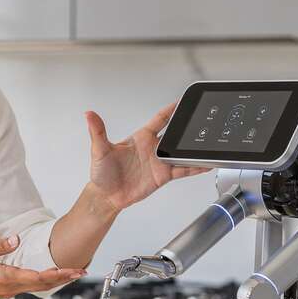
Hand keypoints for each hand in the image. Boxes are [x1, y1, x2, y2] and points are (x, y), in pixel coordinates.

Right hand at [0, 235, 85, 298]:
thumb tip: (17, 239)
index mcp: (5, 277)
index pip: (39, 277)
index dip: (59, 274)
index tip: (74, 271)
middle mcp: (9, 287)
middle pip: (43, 284)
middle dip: (63, 277)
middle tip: (82, 271)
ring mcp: (7, 291)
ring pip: (36, 286)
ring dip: (54, 280)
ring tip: (70, 273)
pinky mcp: (5, 290)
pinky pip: (28, 286)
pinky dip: (42, 281)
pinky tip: (48, 276)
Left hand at [85, 104, 208, 211]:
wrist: (106, 197)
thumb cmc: (101, 174)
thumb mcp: (99, 150)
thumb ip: (97, 131)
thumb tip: (89, 114)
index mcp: (140, 138)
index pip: (160, 119)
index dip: (171, 110)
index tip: (182, 101)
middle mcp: (152, 148)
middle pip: (174, 134)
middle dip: (187, 128)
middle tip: (201, 121)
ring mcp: (158, 162)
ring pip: (181, 152)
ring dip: (193, 148)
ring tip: (208, 143)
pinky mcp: (162, 176)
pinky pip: (182, 170)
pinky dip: (194, 167)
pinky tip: (205, 164)